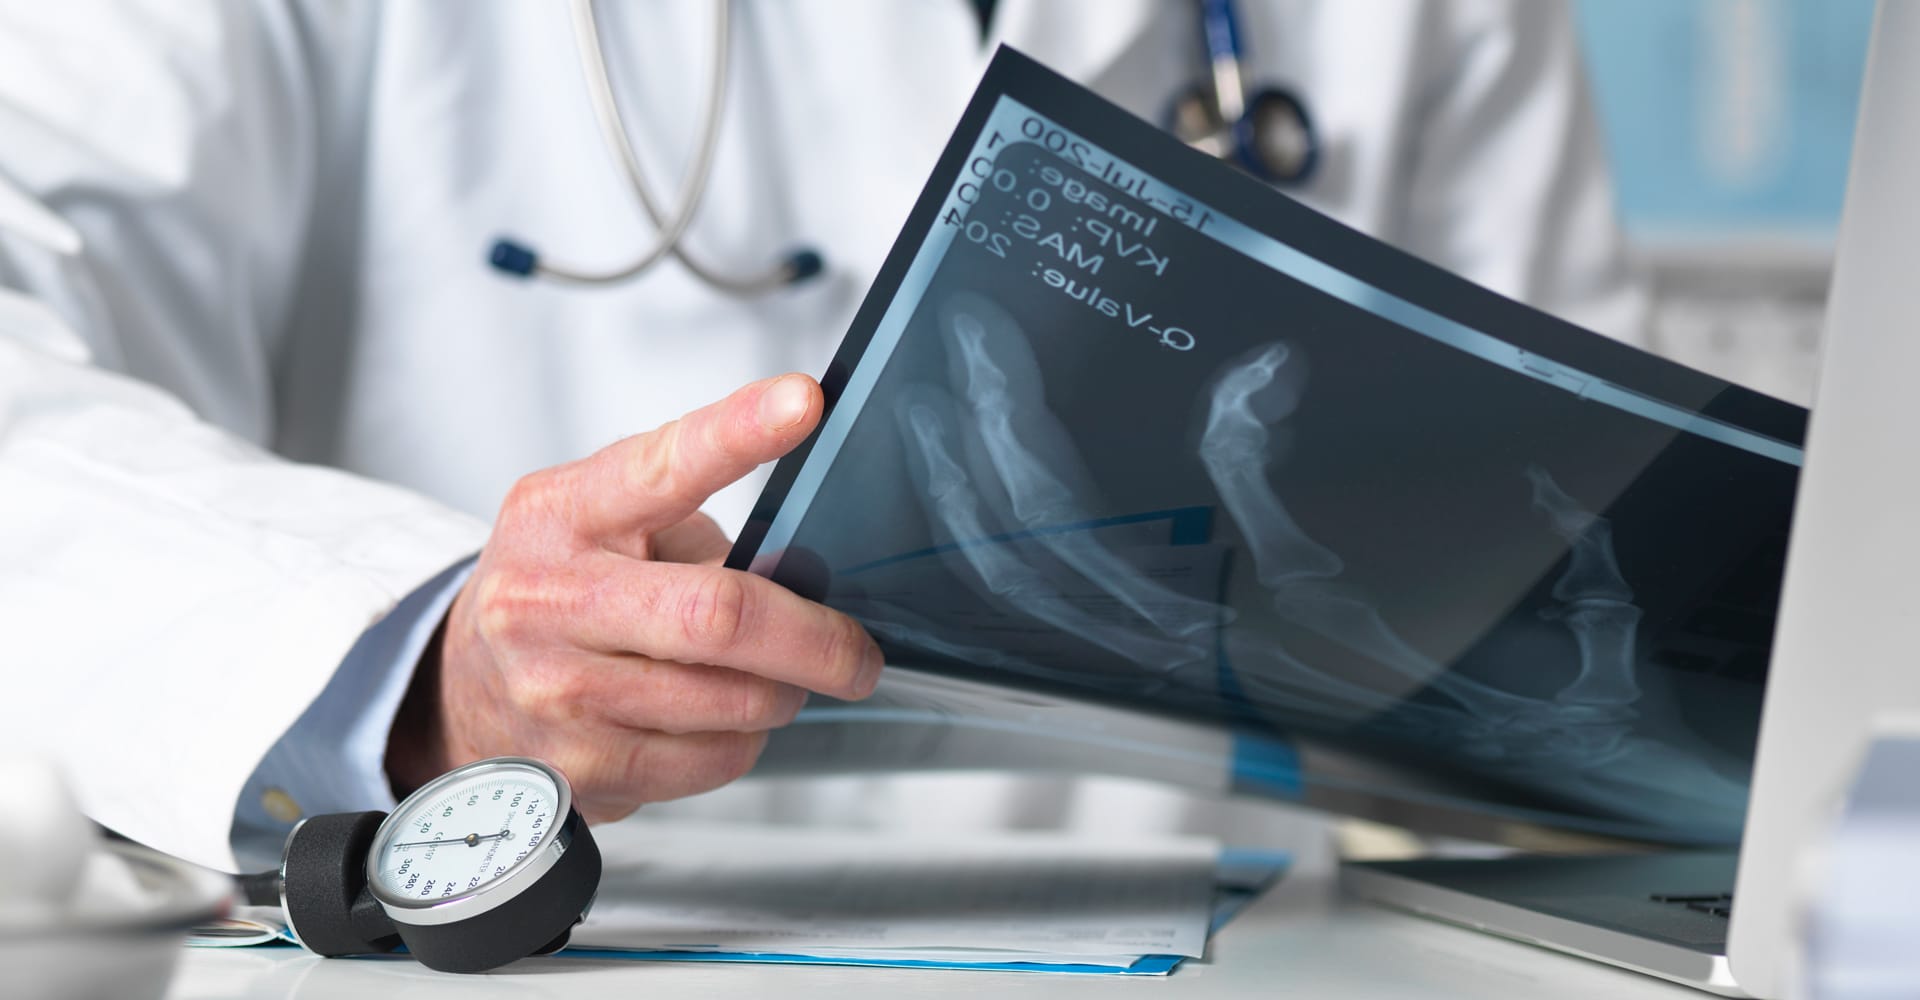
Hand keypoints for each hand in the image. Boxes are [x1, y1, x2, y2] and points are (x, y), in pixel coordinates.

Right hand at [387, 374, 881, 821]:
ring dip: (781, 693)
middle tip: (857, 653)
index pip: (663, 466)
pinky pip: (713, 759)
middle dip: (816, 639)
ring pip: (731, 700)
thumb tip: (800, 562)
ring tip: (771, 679)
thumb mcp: (598, 521)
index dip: (740, 431)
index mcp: (564, 514)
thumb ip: (685, 520)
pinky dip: (742, 740)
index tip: (804, 400)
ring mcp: (561, 691)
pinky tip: (716, 718)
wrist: (463, 690)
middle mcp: (551, 599)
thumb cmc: (559, 589)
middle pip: (719, 617)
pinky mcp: (583, 767)